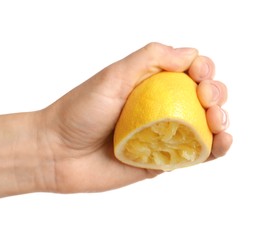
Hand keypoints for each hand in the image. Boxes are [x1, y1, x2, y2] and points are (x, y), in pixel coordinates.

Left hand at [39, 42, 231, 193]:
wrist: (57, 153)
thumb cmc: (79, 112)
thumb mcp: (113, 76)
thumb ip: (150, 59)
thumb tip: (191, 53)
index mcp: (151, 84)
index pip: (190, 72)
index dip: (204, 70)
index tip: (200, 75)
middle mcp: (160, 108)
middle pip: (202, 98)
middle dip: (216, 94)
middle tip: (207, 99)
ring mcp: (162, 135)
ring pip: (204, 126)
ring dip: (221, 120)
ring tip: (217, 121)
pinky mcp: (161, 161)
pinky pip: (194, 154)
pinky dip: (215, 149)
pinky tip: (222, 142)